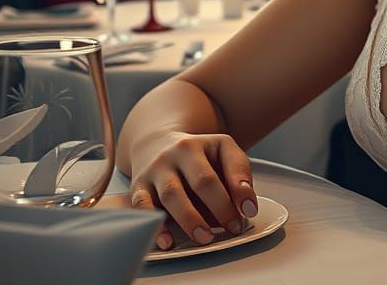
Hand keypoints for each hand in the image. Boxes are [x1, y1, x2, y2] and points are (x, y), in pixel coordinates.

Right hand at [128, 132, 257, 250]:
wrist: (156, 143)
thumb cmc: (196, 153)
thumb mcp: (221, 149)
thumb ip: (238, 171)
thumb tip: (247, 206)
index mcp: (196, 146)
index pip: (220, 170)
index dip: (235, 194)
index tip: (248, 213)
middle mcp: (173, 156)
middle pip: (199, 182)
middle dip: (218, 208)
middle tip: (232, 228)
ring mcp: (154, 172)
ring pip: (171, 196)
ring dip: (190, 220)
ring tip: (205, 238)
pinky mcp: (138, 188)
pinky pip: (143, 209)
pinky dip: (156, 227)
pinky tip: (169, 242)